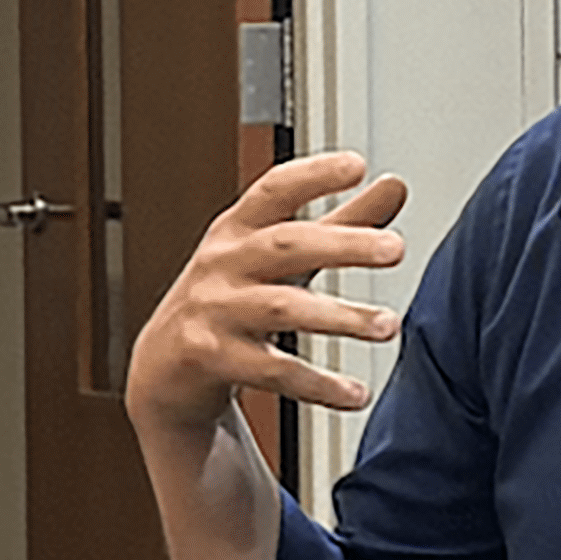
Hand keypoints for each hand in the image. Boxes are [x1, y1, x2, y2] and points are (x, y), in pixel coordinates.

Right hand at [125, 151, 407, 438]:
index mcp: (239, 231)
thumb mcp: (279, 258)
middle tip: (396, 249)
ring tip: (389, 326)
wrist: (164, 371)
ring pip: (280, 308)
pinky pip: (271, 369)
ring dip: (340, 317)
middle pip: (284, 244)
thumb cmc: (232, 301)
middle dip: (342, 244)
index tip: (356, 165)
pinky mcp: (208, 357)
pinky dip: (317, 384)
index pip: (273, 191)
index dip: (311, 175)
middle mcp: (222, 264)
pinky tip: (356, 394)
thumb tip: (393, 185)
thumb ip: (339, 223)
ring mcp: (212, 309)